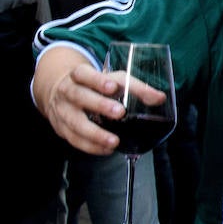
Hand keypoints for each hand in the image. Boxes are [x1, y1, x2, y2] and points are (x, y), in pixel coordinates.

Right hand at [34, 49, 165, 156]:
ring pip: (74, 122)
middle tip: (119, 113)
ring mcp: (62, 111)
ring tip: (114, 141)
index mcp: (79, 76)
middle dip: (99, 105)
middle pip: (79, 96)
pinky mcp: (61, 128)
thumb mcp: (115, 80)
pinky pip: (73, 139)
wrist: (63, 93)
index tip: (112, 87)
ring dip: (94, 133)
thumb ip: (137, 88)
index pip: (83, 74)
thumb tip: (160, 98)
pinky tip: (105, 149)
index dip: (96, 80)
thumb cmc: (95, 86)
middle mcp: (67, 92)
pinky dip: (90, 146)